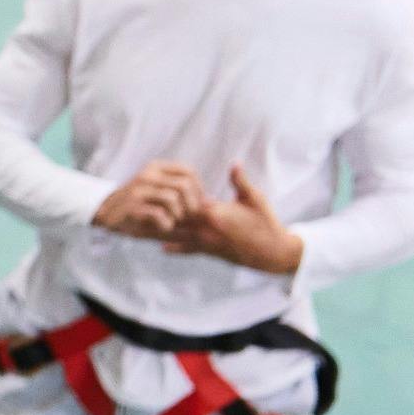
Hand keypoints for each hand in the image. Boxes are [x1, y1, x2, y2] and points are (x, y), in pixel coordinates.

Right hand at [90, 161, 205, 241]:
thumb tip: (212, 203)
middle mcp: (147, 175)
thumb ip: (185, 197)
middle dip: (192, 206)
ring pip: (173, 199)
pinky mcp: (132, 207)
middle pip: (184, 185)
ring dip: (179, 216)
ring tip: (174, 223)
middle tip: (188, 219)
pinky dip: (167, 225)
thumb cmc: (141, 206)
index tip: (195, 206)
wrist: (106, 213)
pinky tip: (164, 228)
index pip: (189, 172)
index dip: (198, 191)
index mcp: (157, 168)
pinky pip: (159, 214)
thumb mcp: (161, 195)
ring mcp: (138, 190)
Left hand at [159, 168, 307, 277]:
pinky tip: (163, 248)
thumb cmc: (265, 221)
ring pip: (178, 237)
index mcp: (214, 213)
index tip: (159, 189)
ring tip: (145, 229)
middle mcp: (206, 229)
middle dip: (160, 214)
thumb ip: (239, 181)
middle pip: (175, 220)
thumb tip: (234, 162)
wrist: (272, 252)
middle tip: (141, 210)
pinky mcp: (210, 252)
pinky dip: (176, 249)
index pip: (184, 202)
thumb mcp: (253, 198)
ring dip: (162, 232)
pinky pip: (189, 250)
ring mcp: (206, 243)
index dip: (172, 196)